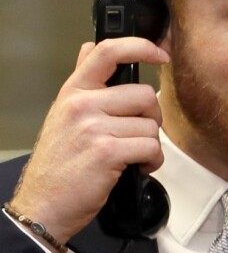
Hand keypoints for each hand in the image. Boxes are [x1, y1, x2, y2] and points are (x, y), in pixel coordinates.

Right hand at [9, 38, 169, 247]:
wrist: (43, 206)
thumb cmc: (59, 163)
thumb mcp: (63, 114)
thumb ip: (83, 81)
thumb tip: (90, 47)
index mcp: (74, 91)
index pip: (108, 51)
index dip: (141, 46)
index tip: (161, 54)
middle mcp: (83, 104)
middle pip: (146, 95)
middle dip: (151, 118)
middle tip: (137, 135)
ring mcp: (94, 127)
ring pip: (151, 125)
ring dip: (150, 144)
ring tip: (132, 156)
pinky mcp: (107, 152)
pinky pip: (151, 147)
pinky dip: (152, 161)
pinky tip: (136, 168)